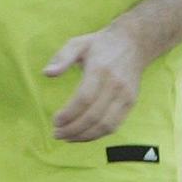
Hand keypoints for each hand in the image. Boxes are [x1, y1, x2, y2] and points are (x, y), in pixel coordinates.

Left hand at [45, 26, 149, 141]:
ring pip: (105, 125)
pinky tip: (83, 135)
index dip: (68, 114)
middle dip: (72, 129)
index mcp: (100, 69)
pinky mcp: (131, 102)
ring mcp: (125, 95)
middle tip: (56, 134)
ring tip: (67, 138)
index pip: (84, 98)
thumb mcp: (78, 43)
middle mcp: (115, 84)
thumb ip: (62, 58)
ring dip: (84, 136)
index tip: (55, 121)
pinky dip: (97, 134)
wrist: (134, 43)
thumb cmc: (101, 44)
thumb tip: (47, 73)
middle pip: (93, 116)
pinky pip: (114, 125)